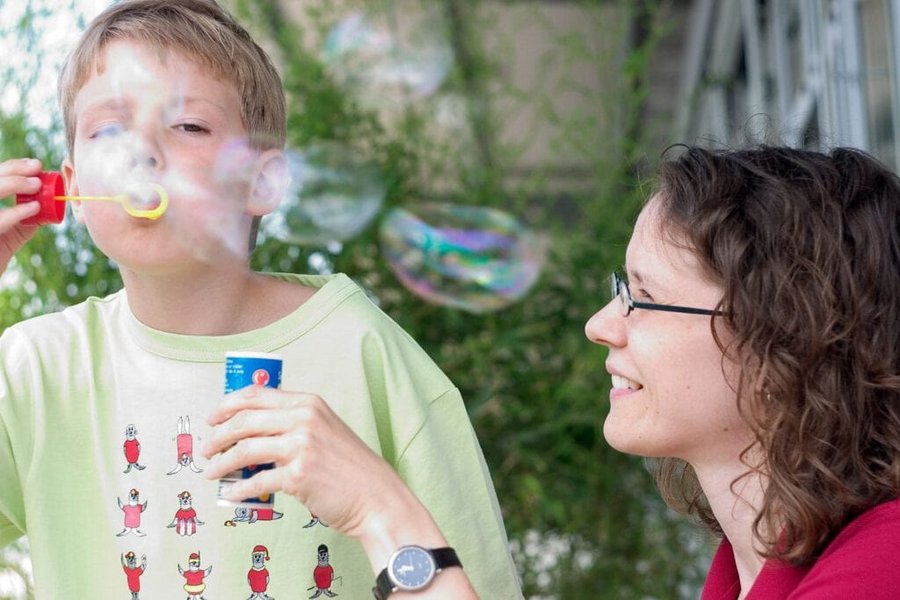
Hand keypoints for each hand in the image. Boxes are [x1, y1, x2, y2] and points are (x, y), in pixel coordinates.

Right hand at [0, 158, 43, 270]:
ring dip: (12, 183)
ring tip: (36, 184)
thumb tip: (47, 202)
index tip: (36, 165)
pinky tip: (34, 209)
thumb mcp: (11, 234)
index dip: (12, 166)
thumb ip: (25, 219)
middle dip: (13, 170)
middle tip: (37, 171)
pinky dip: (15, 212)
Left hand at [203, 386, 415, 539]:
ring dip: (221, 463)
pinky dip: (238, 489)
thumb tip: (251, 431)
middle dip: (217, 436)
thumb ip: (294, 423)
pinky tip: (230, 494)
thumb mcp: (325, 429)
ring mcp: (301, 446)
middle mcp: (304, 419)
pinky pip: (256, 482)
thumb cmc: (349, 467)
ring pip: (244, 450)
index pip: (255, 395)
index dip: (227, 405)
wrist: (375, 495)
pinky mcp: (298, 475)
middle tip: (206, 450)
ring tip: (212, 472)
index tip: (212, 419)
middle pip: (244, 420)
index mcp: (308, 403)